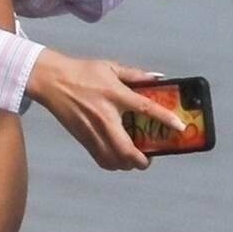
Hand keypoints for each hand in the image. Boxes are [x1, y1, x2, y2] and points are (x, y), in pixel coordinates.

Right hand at [25, 47, 184, 169]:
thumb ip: (135, 74)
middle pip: (126, 150)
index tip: (180, 128)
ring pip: (113, 160)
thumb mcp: (110, 67)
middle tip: (149, 159)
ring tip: (134, 159)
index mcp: (115, 95)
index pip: (145, 109)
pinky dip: (112, 164)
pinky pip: (100, 159)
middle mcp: (105, 117)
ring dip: (127, 164)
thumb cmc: (82, 72)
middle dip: (141, 160)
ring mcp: (92, 131)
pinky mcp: (83, 138)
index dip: (165, 119)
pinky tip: (117, 158)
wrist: (52, 80)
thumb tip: (158, 79)